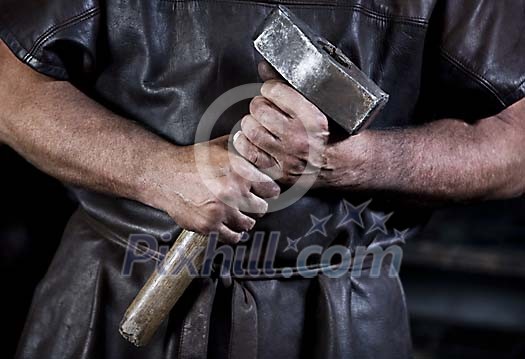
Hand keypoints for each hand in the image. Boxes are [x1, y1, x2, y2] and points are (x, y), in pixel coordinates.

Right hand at [144, 135, 279, 242]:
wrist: (166, 176)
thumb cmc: (193, 160)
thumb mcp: (220, 146)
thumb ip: (244, 148)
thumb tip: (262, 147)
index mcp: (240, 171)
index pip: (272, 189)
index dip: (269, 190)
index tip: (266, 192)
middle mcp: (233, 192)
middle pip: (262, 208)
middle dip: (257, 204)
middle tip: (250, 202)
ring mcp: (221, 211)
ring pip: (249, 224)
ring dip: (246, 219)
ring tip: (238, 213)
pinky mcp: (209, 225)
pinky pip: (232, 237)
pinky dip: (234, 233)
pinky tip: (231, 226)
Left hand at [233, 62, 329, 186]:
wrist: (347, 164)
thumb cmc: (337, 131)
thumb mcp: (322, 104)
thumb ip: (291, 84)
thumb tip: (263, 66)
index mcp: (314, 118)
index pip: (274, 91)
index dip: (271, 88)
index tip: (273, 91)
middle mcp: (300, 140)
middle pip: (259, 110)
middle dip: (260, 105)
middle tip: (265, 107)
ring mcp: (289, 159)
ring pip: (251, 131)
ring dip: (251, 123)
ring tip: (259, 122)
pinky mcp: (280, 174)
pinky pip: (250, 155)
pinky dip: (246, 144)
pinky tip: (252, 139)